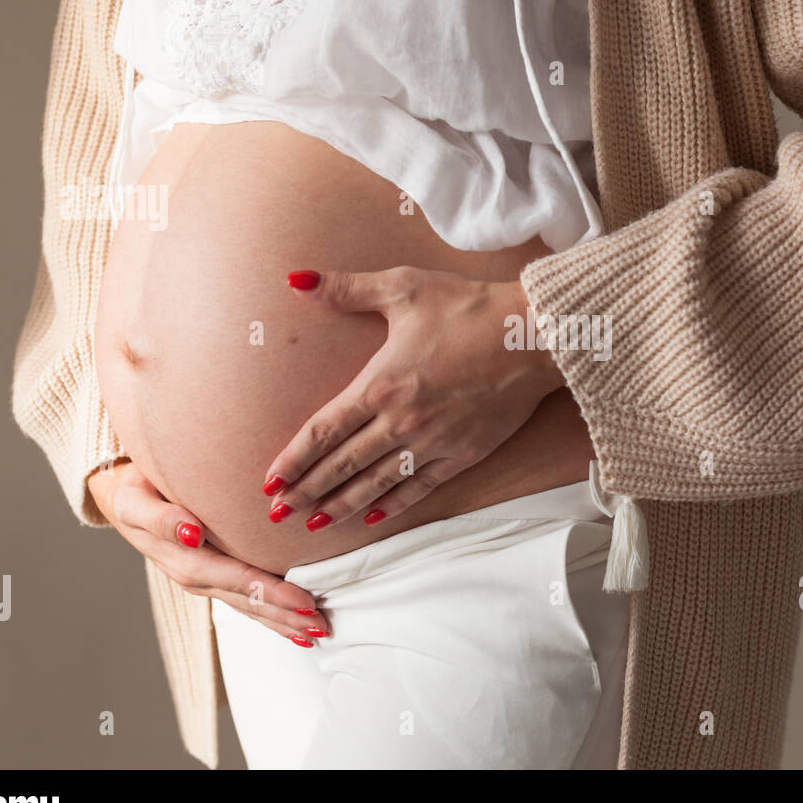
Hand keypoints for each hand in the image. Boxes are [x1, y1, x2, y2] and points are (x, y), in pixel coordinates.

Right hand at [88, 460, 329, 645]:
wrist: (123, 496)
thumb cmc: (134, 491)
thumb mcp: (135, 501)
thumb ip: (161, 518)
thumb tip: (192, 533)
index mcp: (185, 560)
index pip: (237, 579)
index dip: (271, 592)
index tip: (304, 602)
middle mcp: (198, 577)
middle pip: (248, 600)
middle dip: (285, 615)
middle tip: (322, 627)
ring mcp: (206, 580)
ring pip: (250, 606)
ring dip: (283, 621)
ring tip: (317, 633)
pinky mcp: (214, 576)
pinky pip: (245, 598)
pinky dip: (271, 613)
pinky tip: (295, 625)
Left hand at [262, 267, 563, 529]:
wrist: (534, 336)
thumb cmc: (469, 308)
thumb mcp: (404, 287)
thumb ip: (346, 288)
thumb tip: (295, 279)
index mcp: (380, 385)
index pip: (322, 433)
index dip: (292, 461)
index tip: (268, 483)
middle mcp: (401, 423)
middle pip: (341, 466)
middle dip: (305, 492)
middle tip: (277, 514)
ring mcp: (432, 444)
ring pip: (376, 484)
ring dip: (341, 506)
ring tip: (314, 523)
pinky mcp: (463, 454)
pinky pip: (419, 487)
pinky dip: (393, 505)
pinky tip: (373, 517)